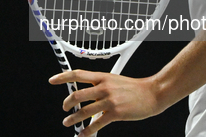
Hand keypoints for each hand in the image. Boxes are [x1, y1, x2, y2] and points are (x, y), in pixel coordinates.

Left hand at [48, 70, 162, 136]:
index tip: (52, 80)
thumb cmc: (134, 88)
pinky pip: (96, 124)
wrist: (152, 93)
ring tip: (68, 122)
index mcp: (102, 77)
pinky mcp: (116, 113)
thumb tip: (87, 97)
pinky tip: (83, 134)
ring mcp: (109, 100)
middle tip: (64, 108)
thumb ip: (100, 87)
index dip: (63, 77)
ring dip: (73, 118)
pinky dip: (87, 131)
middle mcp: (104, 87)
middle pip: (77, 94)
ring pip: (84, 111)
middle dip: (67, 103)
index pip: (78, 74)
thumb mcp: (114, 81)